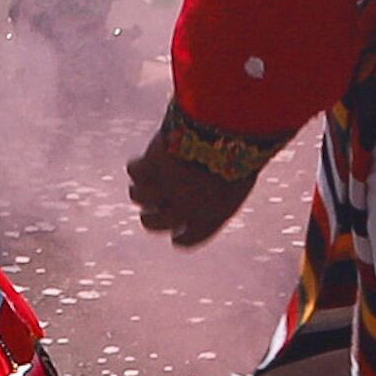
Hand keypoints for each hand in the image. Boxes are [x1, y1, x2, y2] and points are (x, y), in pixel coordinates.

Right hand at [127, 138, 259, 247]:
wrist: (224, 135)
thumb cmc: (240, 153)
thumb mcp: (239, 178)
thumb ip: (223, 193)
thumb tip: (214, 190)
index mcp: (211, 218)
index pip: (188, 240)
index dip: (180, 239)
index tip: (175, 236)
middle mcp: (182, 210)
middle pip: (153, 224)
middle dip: (151, 218)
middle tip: (151, 210)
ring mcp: (163, 189)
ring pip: (138, 197)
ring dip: (142, 189)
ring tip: (145, 180)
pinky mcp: (149, 166)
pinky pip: (134, 170)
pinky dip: (138, 165)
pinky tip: (143, 160)